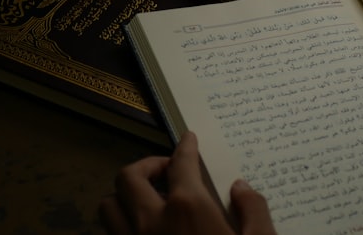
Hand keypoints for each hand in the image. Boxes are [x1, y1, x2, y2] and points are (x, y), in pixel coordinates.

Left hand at [99, 131, 276, 234]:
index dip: (184, 146)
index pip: (180, 162)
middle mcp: (152, 220)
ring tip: (146, 200)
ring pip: (108, 206)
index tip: (187, 138)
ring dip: (124, 196)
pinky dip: (118, 226)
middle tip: (166, 171)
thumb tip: (241, 187)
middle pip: (129, 176)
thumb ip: (254, 210)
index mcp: (188, 207)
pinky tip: (140, 232)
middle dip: (147, 166)